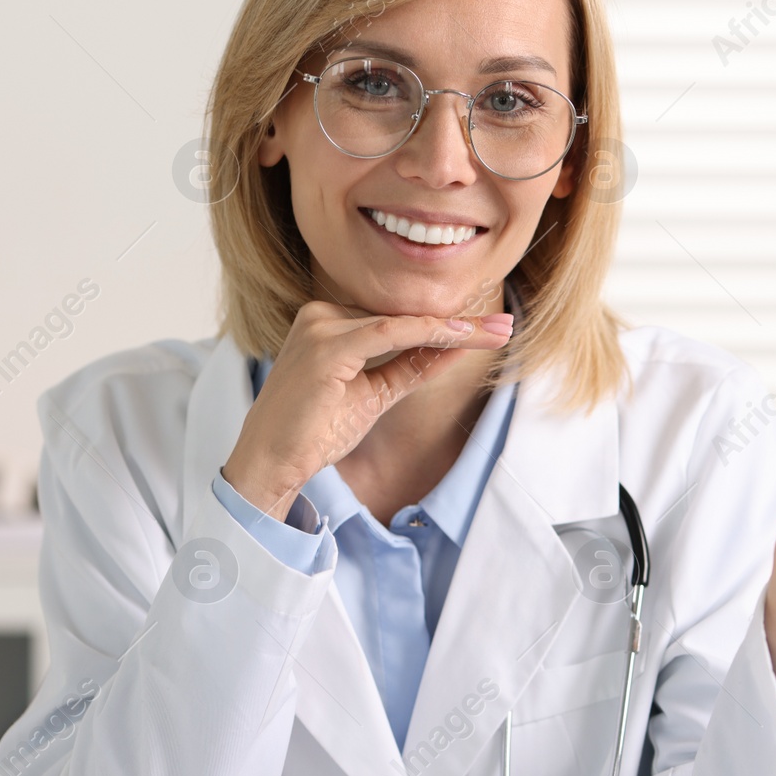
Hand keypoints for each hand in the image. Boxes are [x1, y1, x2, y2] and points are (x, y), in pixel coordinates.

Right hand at [220, 299, 512, 519]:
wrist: (270, 461)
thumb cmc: (313, 430)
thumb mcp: (374, 393)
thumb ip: (410, 367)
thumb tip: (453, 350)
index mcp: (327, 321)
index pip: (396, 318)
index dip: (445, 323)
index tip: (491, 329)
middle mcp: (321, 314)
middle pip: (403, 314)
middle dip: (459, 323)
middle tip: (506, 327)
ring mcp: (320, 325)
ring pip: (402, 320)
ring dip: (454, 328)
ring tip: (497, 332)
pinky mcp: (325, 345)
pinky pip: (390, 332)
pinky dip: (429, 334)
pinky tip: (462, 337)